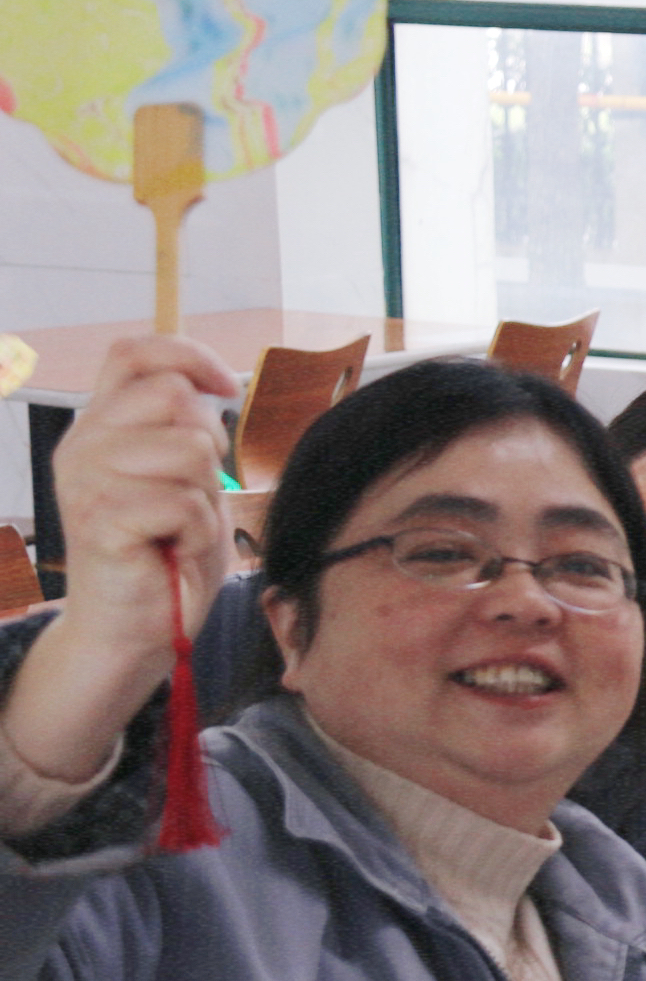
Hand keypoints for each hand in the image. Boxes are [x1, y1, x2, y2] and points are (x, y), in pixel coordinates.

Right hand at [3, 336, 237, 782]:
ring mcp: (85, 481)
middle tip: (189, 495)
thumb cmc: (168, 551)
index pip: (134, 353)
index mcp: (99, 425)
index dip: (189, 355)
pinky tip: (174, 549)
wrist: (136, 627)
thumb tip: (210, 385)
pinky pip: (184, 502)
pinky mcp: (100, 520)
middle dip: (208, 447)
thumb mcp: (184, 474)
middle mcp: (82, 444)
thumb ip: (186, 425)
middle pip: (176, 399)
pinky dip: (198, 530)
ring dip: (205, 495)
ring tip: (178, 527)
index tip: (229, 389)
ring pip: (189, 450)